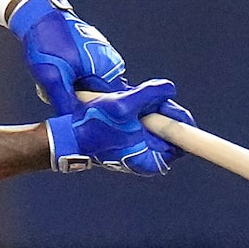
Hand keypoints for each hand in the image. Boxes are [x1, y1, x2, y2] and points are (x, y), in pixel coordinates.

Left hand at [8, 0, 128, 116]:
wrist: (38, 14)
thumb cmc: (47, 43)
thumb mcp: (52, 78)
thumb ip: (66, 102)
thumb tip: (75, 124)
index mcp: (110, 70)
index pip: (111, 104)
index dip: (91, 113)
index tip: (75, 116)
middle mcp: (112, 64)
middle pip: (97, 96)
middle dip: (75, 98)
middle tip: (54, 91)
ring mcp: (102, 57)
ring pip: (86, 85)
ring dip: (69, 87)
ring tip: (51, 80)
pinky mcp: (92, 53)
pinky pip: (82, 73)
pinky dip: (67, 76)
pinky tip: (53, 70)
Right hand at [48, 79, 189, 175]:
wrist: (67, 136)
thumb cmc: (92, 127)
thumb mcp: (123, 105)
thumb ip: (150, 94)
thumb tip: (170, 89)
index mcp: (152, 158)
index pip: (181, 138)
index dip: (177, 117)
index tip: (163, 104)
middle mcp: (148, 157)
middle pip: (169, 128)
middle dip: (158, 109)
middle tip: (142, 98)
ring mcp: (139, 150)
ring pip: (155, 123)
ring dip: (145, 108)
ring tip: (127, 102)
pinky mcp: (130, 142)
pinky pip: (142, 124)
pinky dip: (136, 112)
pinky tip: (122, 106)